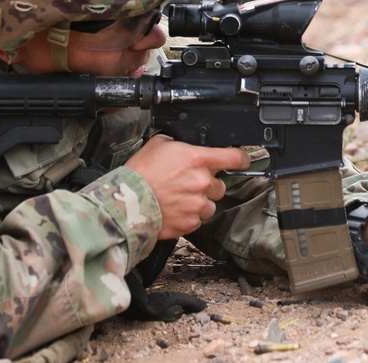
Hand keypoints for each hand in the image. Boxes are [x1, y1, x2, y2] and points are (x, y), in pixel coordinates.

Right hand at [124, 135, 249, 239]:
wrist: (125, 203)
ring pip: (210, 204)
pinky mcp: (190, 223)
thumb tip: (186, 145)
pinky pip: (198, 220)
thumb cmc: (139, 174)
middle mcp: (202, 182)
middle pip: (220, 185)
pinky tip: (175, 210)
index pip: (234, 158)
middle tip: (188, 184)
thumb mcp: (159, 144)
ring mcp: (197, 204)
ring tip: (180, 199)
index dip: (241, 159)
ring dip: (200, 202)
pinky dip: (189, 216)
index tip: (242, 161)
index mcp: (198, 159)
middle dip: (208, 184)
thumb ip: (179, 144)